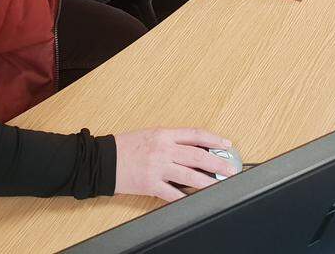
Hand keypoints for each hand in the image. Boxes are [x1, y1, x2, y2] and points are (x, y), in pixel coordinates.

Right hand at [114, 128, 236, 200]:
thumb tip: (195, 148)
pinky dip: (186, 197)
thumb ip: (172, 140)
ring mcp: (158, 168)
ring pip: (189, 175)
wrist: (102, 160)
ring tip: (220, 184)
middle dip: (217, 162)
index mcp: (164, 134)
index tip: (226, 143)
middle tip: (231, 167)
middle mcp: (163, 149)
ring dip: (208, 181)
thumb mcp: (151, 134)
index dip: (214, 139)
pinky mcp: (150, 185)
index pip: (195, 134)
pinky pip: (172, 193)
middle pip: (197, 155)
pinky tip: (196, 199)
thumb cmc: (125, 146)